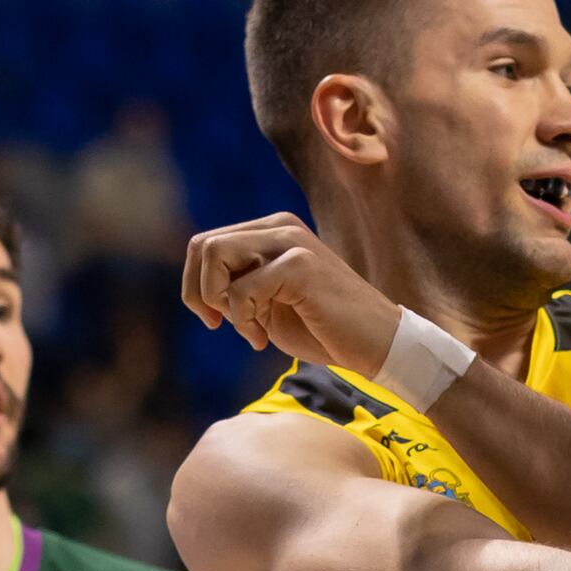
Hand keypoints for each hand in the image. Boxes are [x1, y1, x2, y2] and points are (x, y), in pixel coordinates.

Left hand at [184, 213, 399, 373]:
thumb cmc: (322, 328)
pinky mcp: (301, 264)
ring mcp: (291, 241)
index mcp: (272, 231)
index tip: (217, 319)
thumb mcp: (268, 302)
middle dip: (200, 293)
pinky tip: (263, 338)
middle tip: (224, 323)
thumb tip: (197, 285)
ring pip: (214, 254)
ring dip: (221, 301)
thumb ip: (237, 285)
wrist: (375, 344)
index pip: (204, 245)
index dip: (196, 286)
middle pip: (203, 246)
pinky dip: (243, 321)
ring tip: (249, 327)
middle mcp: (280, 227)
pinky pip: (242, 289)